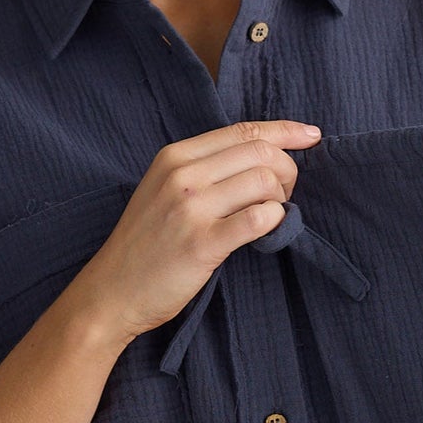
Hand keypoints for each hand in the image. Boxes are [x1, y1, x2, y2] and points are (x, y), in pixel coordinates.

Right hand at [82, 118, 323, 340]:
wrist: (111, 291)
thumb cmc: (145, 244)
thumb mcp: (164, 190)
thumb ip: (204, 170)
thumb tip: (261, 158)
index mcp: (174, 156)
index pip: (242, 131)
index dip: (285, 131)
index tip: (311, 136)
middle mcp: (182, 175)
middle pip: (260, 152)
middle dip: (287, 170)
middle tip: (285, 194)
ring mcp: (191, 208)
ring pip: (264, 182)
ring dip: (282, 199)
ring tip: (271, 215)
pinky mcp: (203, 244)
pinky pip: (260, 219)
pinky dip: (275, 222)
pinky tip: (267, 232)